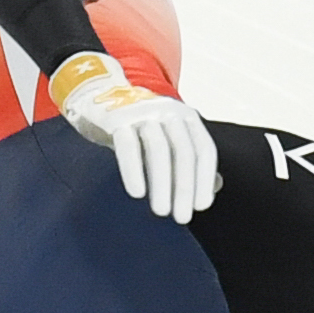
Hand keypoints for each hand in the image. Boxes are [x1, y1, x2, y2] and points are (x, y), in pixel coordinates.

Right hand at [48, 53, 220, 222]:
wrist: (97, 95)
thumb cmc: (139, 126)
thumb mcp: (169, 137)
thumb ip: (191, 158)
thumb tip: (215, 187)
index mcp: (186, 116)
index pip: (203, 149)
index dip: (204, 179)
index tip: (201, 207)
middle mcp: (168, 111)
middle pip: (183, 151)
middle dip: (184, 187)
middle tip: (181, 217)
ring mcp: (142, 112)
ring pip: (158, 149)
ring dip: (162, 183)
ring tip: (161, 211)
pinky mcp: (116, 118)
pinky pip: (127, 146)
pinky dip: (133, 171)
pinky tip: (137, 193)